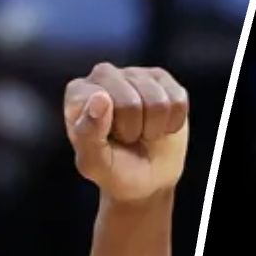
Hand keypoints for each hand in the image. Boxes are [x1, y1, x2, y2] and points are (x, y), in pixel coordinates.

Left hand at [65, 63, 189, 204]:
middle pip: (131, 102)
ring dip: (154, 128)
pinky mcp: (162, 79)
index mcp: (78, 94)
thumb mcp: (95, 163)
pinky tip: (159, 126)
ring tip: (142, 133)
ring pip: (158, 101)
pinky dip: (172, 123)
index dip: (113, 131)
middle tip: (127, 139)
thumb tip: (100, 97)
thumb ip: (88, 134)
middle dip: (134, 130)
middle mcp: (103, 75)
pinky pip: (178, 100)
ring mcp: (134, 74)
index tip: (107, 141)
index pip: (102, 104)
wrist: (145, 181)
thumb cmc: (113, 170)